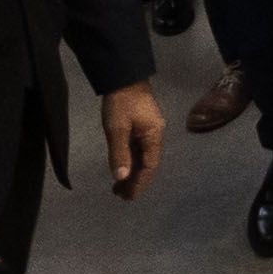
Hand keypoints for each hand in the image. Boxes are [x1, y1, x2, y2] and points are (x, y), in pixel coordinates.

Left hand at [102, 83, 164, 199]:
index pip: (150, 166)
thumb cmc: (121, 103)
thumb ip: (119, 153)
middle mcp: (155, 135)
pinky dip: (131, 162)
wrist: (123, 76)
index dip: (139, 183)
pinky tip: (123, 167)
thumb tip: (121, 178)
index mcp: (154, 136)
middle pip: (149, 164)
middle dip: (136, 181)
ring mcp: (150, 130)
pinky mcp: (142, 126)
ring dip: (133, 173)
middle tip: (121, 196)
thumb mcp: (117, 128)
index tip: (128, 197)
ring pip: (144, 158)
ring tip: (119, 186)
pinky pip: (139, 150)